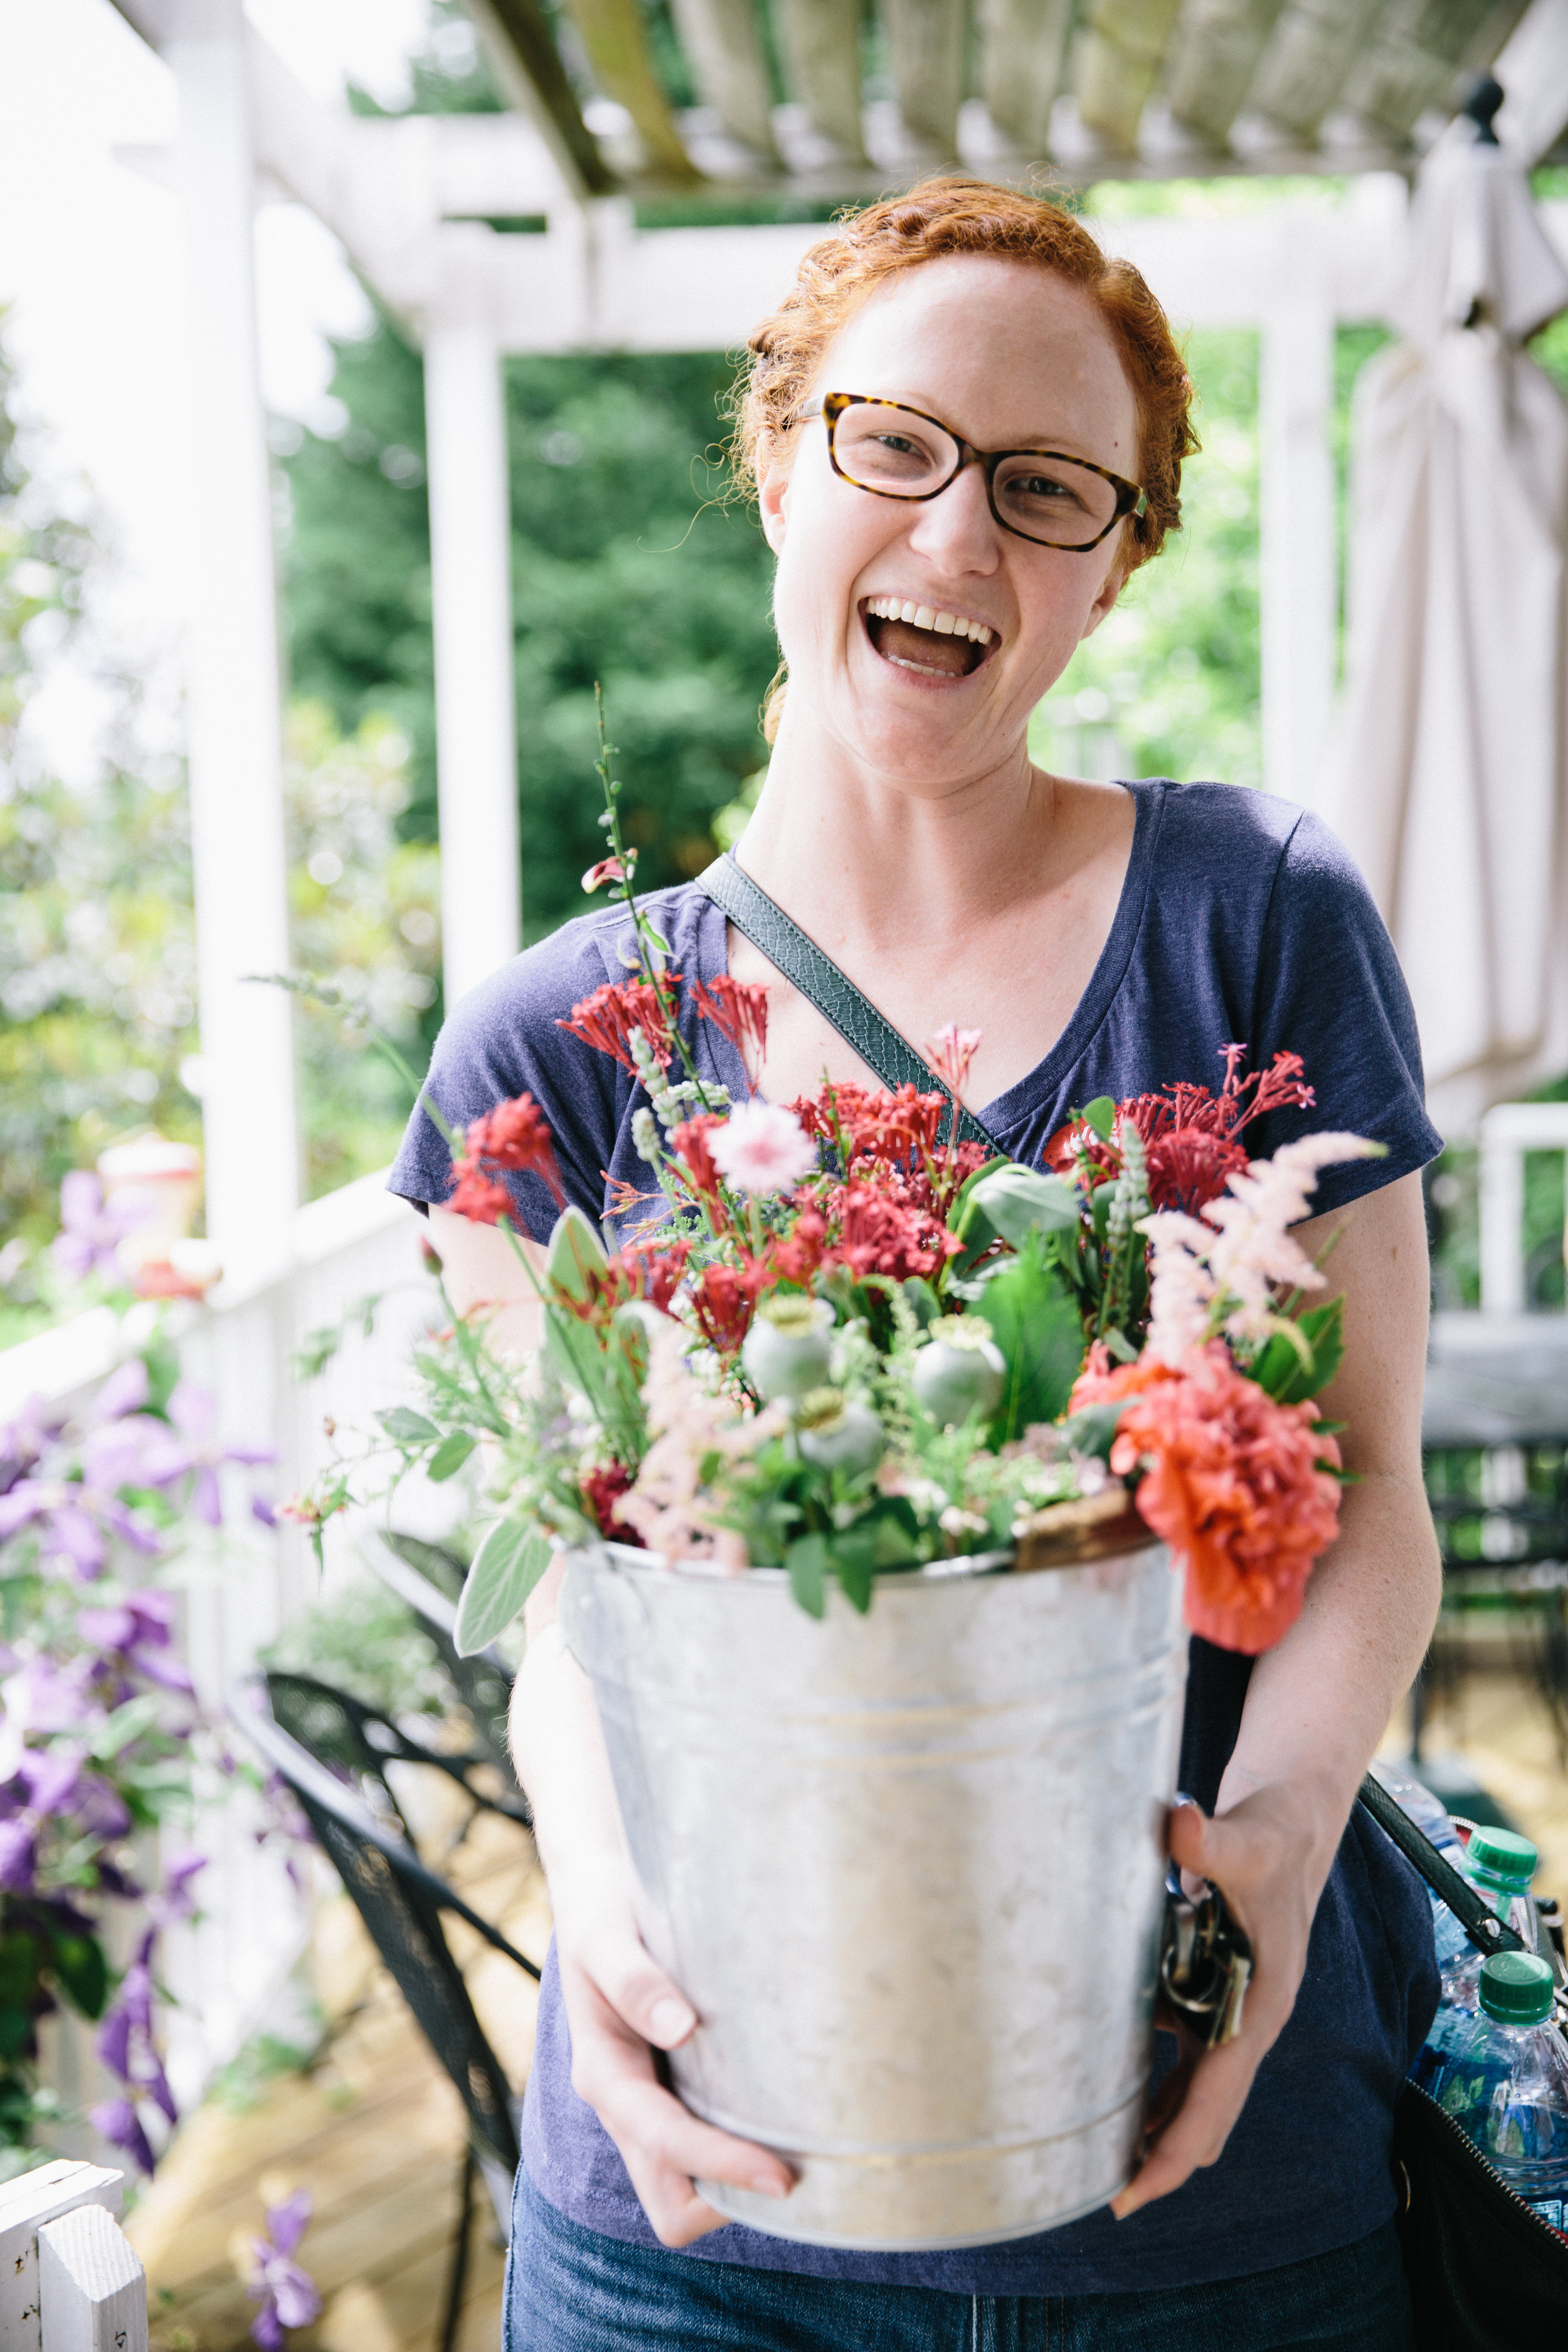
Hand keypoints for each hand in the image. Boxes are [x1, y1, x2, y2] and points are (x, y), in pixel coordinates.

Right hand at [555, 1887, 794, 2246]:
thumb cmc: (602, 1912)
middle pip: (668, 2202)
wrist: (596, 1895)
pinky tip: (782, 2119)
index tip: (783, 2175)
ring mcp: (647, 2105)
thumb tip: (680, 2028)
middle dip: (727, 2200)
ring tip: (799, 2154)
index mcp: (602, 2074)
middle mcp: (624, 2104)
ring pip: (686, 2189)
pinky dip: (737, 2156)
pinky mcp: (673, 2093)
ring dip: (734, 2187)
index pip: (664, 2144)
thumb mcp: (604, 1937)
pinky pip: (701, 2156)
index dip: (721, 2165)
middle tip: (798, 2173)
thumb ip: (634, 1981)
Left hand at [1110, 1785, 1335, 2218]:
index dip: (1173, 2152)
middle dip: (1157, 2156)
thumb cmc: (1273, 1835)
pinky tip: (1098, 2078)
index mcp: (1264, 2006)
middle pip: (1202, 2113)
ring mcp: (1230, 2007)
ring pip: (1188, 2089)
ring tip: (1088, 2153)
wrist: (1292, 1817)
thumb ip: (1210, 1842)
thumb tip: (1179, 1825)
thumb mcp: (1246, 1840)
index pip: (1215, 2100)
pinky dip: (1146, 2073)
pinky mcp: (1212, 1987)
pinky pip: (1177, 2049)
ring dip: (1150, 2121)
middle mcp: (1248, 2019)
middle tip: (1095, 2191)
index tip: (1132, 2195)